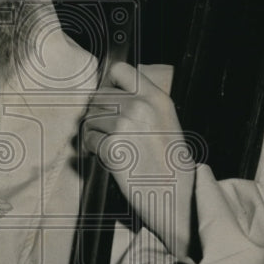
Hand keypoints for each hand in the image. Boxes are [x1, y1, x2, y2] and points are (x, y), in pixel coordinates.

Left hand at [82, 62, 196, 262]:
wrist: (175, 193)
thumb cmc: (170, 161)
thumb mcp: (166, 120)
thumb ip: (144, 102)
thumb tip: (111, 93)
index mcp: (156, 97)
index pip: (120, 70)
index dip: (108, 83)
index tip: (107, 98)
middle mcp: (140, 106)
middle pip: (98, 96)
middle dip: (96, 113)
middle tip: (103, 130)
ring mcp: (124, 125)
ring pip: (89, 118)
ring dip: (92, 132)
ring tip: (107, 146)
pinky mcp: (111, 146)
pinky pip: (88, 140)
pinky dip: (92, 150)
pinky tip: (106, 158)